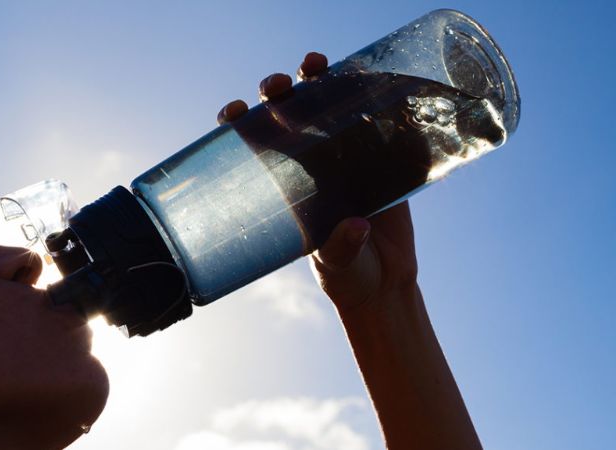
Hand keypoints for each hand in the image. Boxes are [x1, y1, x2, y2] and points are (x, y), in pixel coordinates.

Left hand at [217, 52, 418, 313]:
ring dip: (318, 80)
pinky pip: (374, 117)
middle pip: (284, 114)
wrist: (386, 284)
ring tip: (315, 65)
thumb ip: (340, 249)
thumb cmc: (347, 276)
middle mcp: (309, 163)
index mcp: (283, 185)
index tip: (233, 113)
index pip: (251, 145)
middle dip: (276, 92)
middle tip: (278, 86)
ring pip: (325, 105)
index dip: (236, 122)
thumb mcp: (336, 265)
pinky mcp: (380, 156)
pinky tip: (367, 76)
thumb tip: (356, 227)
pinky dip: (370, 93)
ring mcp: (343, 155)